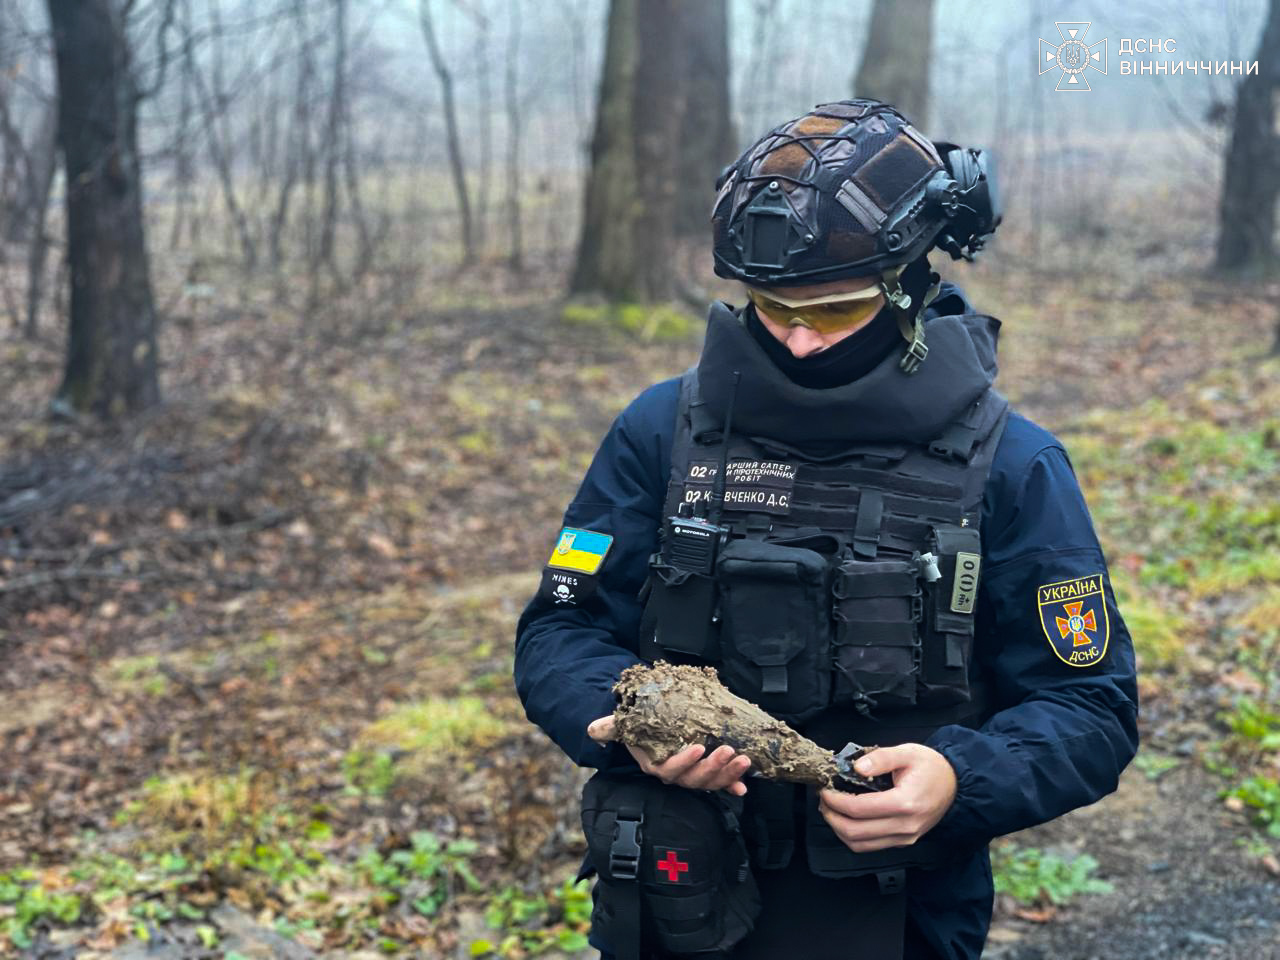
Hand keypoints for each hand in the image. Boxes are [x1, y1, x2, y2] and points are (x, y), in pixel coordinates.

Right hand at [587, 716, 751, 796]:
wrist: (651, 731)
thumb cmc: (640, 728)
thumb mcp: (624, 725)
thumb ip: (610, 727)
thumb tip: (592, 729)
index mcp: (656, 765)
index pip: (669, 769)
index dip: (684, 762)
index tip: (698, 748)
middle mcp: (675, 774)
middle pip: (694, 779)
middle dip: (713, 767)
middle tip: (728, 750)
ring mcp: (693, 775)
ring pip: (710, 781)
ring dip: (728, 773)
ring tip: (744, 759)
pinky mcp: (707, 773)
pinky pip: (720, 784)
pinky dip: (733, 785)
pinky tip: (744, 786)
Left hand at [818, 743, 956, 852]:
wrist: (955, 784)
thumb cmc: (931, 767)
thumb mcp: (906, 752)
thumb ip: (880, 758)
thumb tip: (856, 768)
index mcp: (905, 803)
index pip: (859, 809)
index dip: (835, 801)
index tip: (825, 789)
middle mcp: (905, 826)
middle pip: (855, 833)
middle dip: (832, 817)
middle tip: (823, 800)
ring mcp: (905, 837)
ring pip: (861, 845)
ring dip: (840, 829)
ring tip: (831, 809)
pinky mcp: (904, 841)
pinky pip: (871, 846)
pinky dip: (853, 835)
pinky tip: (848, 818)